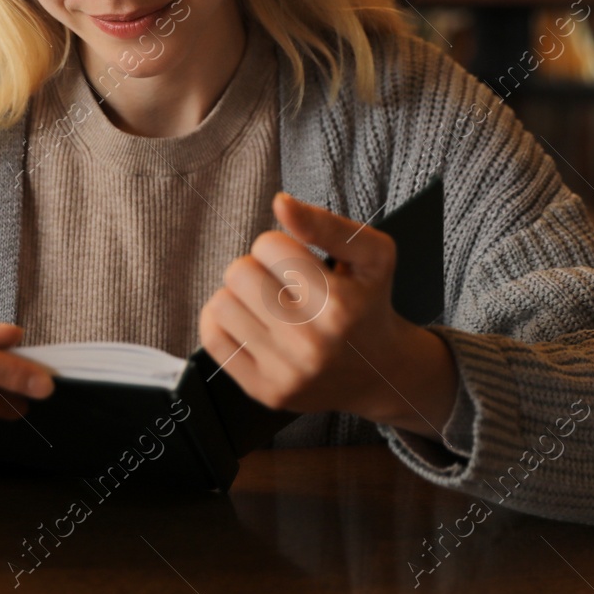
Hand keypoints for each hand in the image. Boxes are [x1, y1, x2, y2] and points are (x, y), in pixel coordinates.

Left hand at [198, 192, 458, 438]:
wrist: (380, 373)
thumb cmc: (369, 304)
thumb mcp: (372, 255)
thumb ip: (326, 223)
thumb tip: (280, 202)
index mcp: (338, 304)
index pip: (267, 245)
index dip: (280, 246)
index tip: (298, 263)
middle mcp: (311, 342)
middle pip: (239, 272)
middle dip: (257, 269)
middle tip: (282, 284)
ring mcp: (286, 372)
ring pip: (221, 303)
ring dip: (240, 297)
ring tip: (268, 305)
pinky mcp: (265, 391)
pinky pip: (213, 339)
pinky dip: (223, 323)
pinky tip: (249, 322)